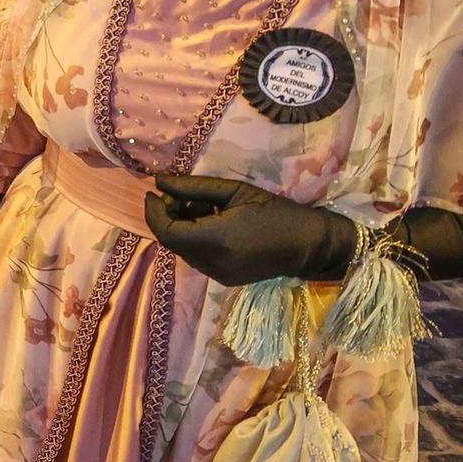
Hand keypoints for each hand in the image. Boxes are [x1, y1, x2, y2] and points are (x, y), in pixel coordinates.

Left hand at [143, 174, 357, 286]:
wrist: (309, 245)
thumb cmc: (275, 212)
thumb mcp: (235, 191)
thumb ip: (194, 187)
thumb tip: (159, 181)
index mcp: (215, 240)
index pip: (165, 231)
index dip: (153, 212)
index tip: (153, 192)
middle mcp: (211, 263)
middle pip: (170, 240)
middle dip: (168, 216)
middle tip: (182, 195)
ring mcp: (216, 275)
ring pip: (182, 249)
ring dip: (182, 226)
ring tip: (204, 206)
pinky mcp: (223, 279)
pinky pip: (196, 257)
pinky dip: (194, 238)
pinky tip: (213, 223)